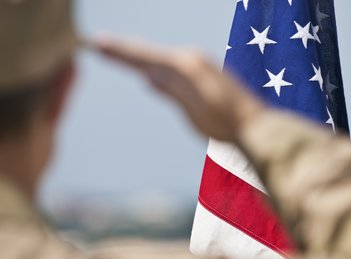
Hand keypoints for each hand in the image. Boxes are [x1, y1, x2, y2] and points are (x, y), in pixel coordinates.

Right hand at [90, 36, 264, 141]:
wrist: (254, 124)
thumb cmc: (225, 122)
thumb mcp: (196, 110)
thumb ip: (172, 91)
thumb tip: (147, 76)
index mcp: (187, 67)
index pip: (145, 57)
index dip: (120, 52)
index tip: (97, 44)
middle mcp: (191, 60)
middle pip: (148, 53)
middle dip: (122, 49)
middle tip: (97, 42)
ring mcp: (196, 65)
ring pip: (158, 57)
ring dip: (135, 55)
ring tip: (112, 50)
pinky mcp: (200, 74)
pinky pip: (168, 65)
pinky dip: (151, 63)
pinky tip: (145, 68)